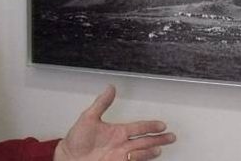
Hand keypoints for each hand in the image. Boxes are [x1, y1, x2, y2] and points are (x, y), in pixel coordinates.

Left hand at [54, 85, 175, 160]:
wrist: (68, 158)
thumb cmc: (76, 140)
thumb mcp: (88, 117)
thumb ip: (102, 103)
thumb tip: (110, 88)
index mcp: (118, 132)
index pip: (139, 127)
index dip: (151, 125)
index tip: (162, 125)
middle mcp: (121, 144)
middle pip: (145, 141)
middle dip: (159, 139)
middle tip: (171, 137)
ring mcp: (119, 156)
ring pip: (141, 152)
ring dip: (150, 150)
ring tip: (160, 148)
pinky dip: (140, 158)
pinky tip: (147, 155)